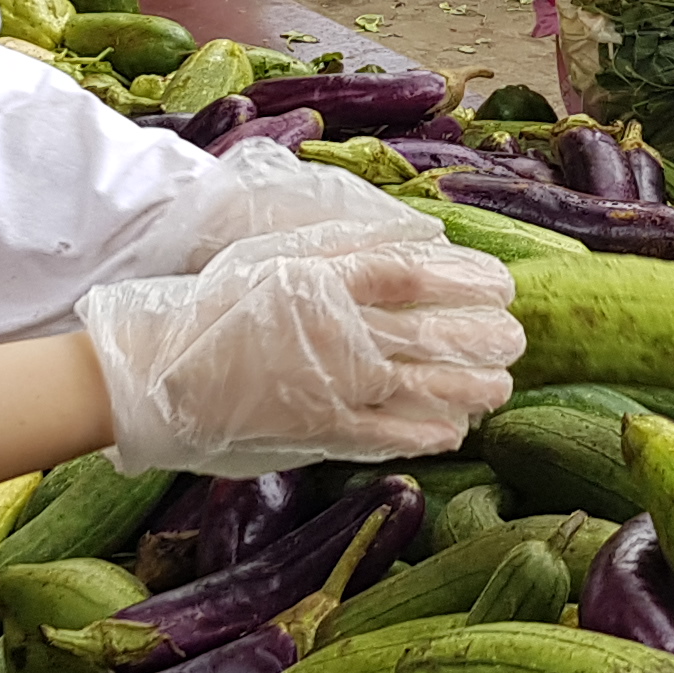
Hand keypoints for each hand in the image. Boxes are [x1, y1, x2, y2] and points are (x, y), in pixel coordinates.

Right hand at [81, 215, 525, 473]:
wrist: (158, 370)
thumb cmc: (216, 304)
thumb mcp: (281, 251)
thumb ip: (352, 243)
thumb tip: (425, 237)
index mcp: (327, 279)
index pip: (415, 275)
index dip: (466, 280)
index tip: (501, 285)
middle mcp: (339, 331)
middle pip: (429, 333)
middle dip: (480, 337)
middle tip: (515, 339)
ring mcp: (331, 385)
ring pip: (420, 386)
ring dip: (468, 388)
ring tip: (501, 386)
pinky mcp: (318, 430)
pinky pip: (385, 435)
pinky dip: (424, 434)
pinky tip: (454, 432)